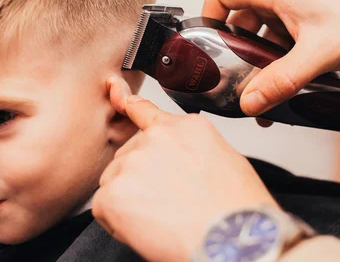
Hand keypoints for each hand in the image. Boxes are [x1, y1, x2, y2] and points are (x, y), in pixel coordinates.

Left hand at [92, 77, 277, 261]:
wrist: (232, 244)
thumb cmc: (237, 214)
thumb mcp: (227, 162)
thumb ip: (192, 149)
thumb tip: (178, 160)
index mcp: (186, 128)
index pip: (146, 111)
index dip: (131, 108)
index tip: (119, 95)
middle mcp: (156, 138)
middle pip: (129, 155)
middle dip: (138, 178)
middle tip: (166, 204)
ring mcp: (132, 162)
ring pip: (114, 180)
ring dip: (128, 200)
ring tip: (161, 219)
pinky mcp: (114, 192)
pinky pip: (102, 207)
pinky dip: (116, 222)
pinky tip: (145, 230)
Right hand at [203, 0, 339, 115]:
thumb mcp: (319, 53)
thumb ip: (282, 81)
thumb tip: (250, 102)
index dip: (208, 16)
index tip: (207, 45)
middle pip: (238, 20)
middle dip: (234, 52)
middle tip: (234, 78)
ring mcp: (294, 8)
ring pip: (260, 34)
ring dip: (257, 61)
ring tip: (262, 90)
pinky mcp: (307, 21)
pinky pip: (280, 41)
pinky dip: (277, 62)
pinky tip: (284, 84)